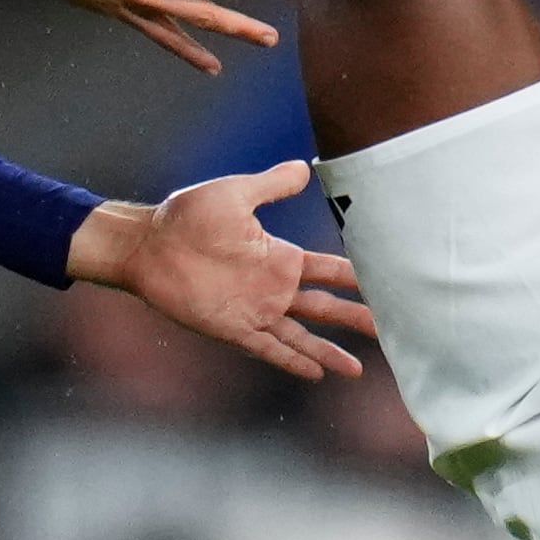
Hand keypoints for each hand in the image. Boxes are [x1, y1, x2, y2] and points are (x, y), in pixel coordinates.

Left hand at [66, 160, 375, 380]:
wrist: (147, 245)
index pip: (328, 271)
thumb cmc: (186, 216)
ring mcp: (254, 311)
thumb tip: (306, 167)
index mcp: (279, 257)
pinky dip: (292, 360)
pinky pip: (269, 348)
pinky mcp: (233, 329)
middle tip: (392, 330)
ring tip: (358, 368)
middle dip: (356, 319)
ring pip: (302, 335)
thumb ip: (271, 185)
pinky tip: (315, 372)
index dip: (357, 278)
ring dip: (330, 350)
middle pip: (325, 308)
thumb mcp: (235, 195)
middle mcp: (273, 288)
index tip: (388, 283)